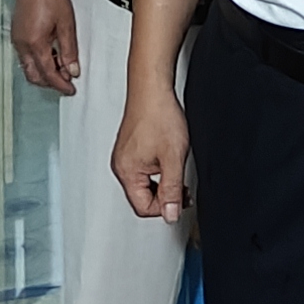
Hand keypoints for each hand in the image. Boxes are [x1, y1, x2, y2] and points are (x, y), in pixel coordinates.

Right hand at [9, 0, 79, 94]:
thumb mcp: (66, 24)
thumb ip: (69, 50)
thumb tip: (72, 71)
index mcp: (34, 44)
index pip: (48, 74)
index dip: (61, 85)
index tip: (71, 90)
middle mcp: (22, 44)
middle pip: (34, 75)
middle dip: (50, 82)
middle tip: (66, 81)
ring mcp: (17, 39)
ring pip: (28, 66)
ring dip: (44, 71)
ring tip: (62, 66)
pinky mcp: (17, 33)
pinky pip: (25, 55)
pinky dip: (38, 60)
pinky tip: (51, 53)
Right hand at [112, 83, 192, 221]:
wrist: (153, 89)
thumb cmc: (158, 115)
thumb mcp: (173, 158)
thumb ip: (172, 190)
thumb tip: (170, 215)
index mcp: (127, 172)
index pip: (144, 207)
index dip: (165, 207)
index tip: (180, 198)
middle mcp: (122, 166)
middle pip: (143, 197)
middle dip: (165, 195)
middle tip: (182, 186)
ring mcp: (125, 157)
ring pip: (145, 184)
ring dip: (163, 182)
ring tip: (175, 167)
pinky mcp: (130, 149)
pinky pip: (144, 170)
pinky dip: (158, 170)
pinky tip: (168, 158)